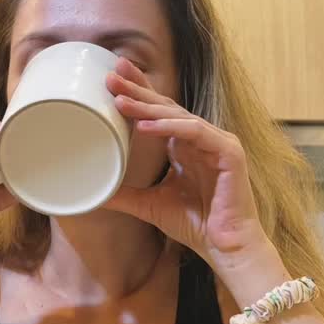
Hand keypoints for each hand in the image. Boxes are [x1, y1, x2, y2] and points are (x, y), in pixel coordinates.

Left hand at [103, 59, 278, 274]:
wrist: (224, 247)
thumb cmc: (195, 225)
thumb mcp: (150, 205)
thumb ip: (125, 195)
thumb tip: (95, 194)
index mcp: (184, 146)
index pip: (159, 112)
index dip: (138, 93)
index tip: (112, 79)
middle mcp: (200, 139)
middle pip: (166, 106)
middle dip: (138, 90)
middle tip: (111, 76)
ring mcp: (216, 142)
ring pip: (178, 115)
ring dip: (148, 106)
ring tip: (120, 101)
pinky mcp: (228, 151)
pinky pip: (196, 131)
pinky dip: (171, 127)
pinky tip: (145, 126)